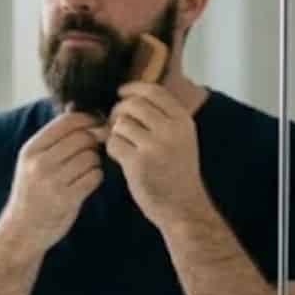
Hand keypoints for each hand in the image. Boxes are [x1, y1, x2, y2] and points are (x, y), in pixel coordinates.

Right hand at [0, 110, 105, 253]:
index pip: (68, 121)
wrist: (23, 229)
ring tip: (86, 169)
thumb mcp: (32, 161)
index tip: (95, 126)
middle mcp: (39, 163)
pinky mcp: (67, 198)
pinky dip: (96, 177)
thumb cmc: (32, 190)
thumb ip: (53, 137)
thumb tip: (75, 107)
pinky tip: (87, 182)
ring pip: (91, 157)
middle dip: (94, 142)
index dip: (88, 120)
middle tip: (93, 150)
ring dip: (95, 161)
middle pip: (83, 137)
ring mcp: (53, 181)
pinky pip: (95, 176)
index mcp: (31, 149)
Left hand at [107, 82, 211, 229]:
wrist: (183, 206)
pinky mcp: (138, 162)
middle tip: (117, 124)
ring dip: (115, 133)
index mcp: (183, 120)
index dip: (132, 88)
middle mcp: (171, 130)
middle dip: (118, 112)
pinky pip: (113, 143)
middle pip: (132, 104)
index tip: (121, 92)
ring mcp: (154, 146)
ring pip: (119, 124)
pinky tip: (121, 158)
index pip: (153, 91)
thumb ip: (162, 117)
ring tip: (124, 146)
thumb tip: (130, 95)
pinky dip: (112, 149)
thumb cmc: (177, 171)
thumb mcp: (181, 138)